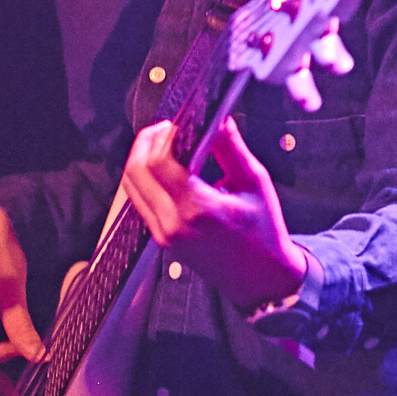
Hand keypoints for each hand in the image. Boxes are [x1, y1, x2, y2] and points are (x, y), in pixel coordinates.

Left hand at [120, 116, 308, 312]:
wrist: (262, 279)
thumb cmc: (264, 233)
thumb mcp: (255, 183)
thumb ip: (231, 147)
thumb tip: (218, 116)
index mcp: (198, 209)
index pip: (159, 162)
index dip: (163, 135)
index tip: (178, 122)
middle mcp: (173, 224)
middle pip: (135, 172)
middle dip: (146, 142)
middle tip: (166, 128)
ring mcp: (163, 234)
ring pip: (131, 186)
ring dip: (143, 159)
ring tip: (166, 144)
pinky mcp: (161, 240)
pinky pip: (141, 201)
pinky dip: (147, 179)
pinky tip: (166, 168)